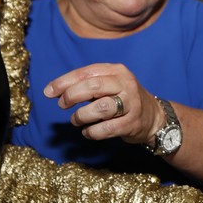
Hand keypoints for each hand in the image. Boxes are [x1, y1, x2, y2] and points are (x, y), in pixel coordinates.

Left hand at [43, 62, 162, 147]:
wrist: (154, 117)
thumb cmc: (122, 99)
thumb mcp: (109, 84)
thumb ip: (86, 84)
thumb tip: (54, 91)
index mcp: (116, 70)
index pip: (86, 73)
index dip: (64, 82)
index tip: (49, 92)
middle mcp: (125, 84)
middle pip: (93, 87)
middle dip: (72, 96)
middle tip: (62, 105)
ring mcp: (131, 104)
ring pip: (100, 108)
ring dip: (82, 116)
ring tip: (76, 120)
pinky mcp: (132, 123)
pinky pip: (106, 128)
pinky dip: (92, 132)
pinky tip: (88, 131)